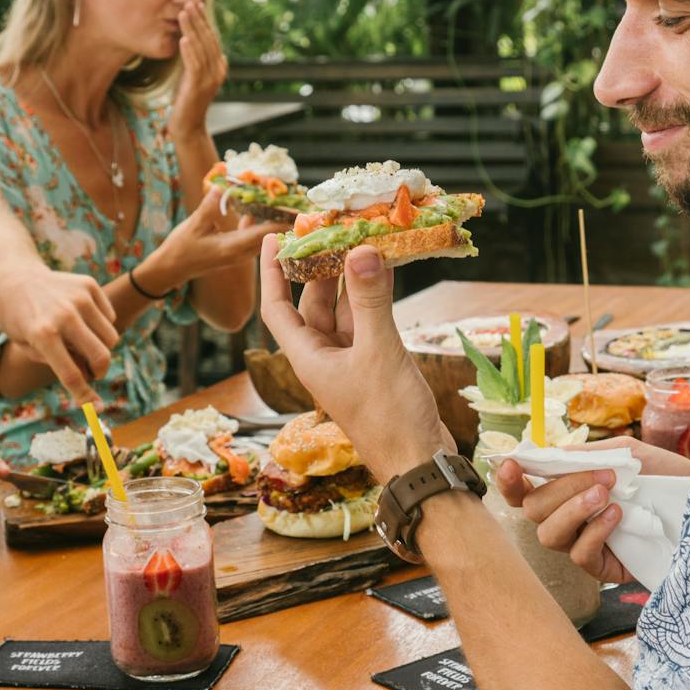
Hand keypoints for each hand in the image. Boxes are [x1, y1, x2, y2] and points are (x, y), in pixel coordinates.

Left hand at [0, 267, 119, 404]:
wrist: (14, 277)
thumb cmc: (19, 318)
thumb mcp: (28, 346)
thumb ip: (57, 364)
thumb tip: (88, 379)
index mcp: (43, 334)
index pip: (71, 374)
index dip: (85, 395)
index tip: (94, 407)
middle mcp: (64, 315)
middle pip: (101, 356)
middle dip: (100, 372)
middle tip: (94, 373)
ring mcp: (79, 297)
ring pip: (110, 337)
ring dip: (102, 348)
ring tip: (83, 344)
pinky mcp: (89, 285)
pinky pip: (109, 317)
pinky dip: (101, 326)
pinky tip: (82, 321)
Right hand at [140, 200, 286, 291]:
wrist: (171, 268)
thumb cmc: (180, 249)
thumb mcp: (194, 225)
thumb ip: (210, 207)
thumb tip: (224, 187)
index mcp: (234, 248)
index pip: (267, 233)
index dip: (285, 220)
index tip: (301, 208)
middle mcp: (242, 253)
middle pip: (271, 234)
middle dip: (285, 218)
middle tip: (300, 200)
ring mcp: (239, 252)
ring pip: (264, 234)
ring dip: (273, 218)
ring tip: (285, 202)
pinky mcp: (234, 249)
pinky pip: (253, 234)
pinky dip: (258, 221)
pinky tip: (257, 207)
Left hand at [169, 2, 226, 134]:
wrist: (188, 128)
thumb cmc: (187, 102)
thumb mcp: (194, 78)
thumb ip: (198, 63)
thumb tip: (200, 46)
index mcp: (218, 67)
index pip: (211, 39)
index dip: (204, 21)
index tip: (195, 4)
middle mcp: (218, 71)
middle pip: (208, 40)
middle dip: (198, 20)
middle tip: (189, 2)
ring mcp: (210, 80)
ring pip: (201, 49)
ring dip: (192, 30)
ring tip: (183, 13)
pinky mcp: (198, 88)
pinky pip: (194, 65)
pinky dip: (189, 51)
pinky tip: (183, 39)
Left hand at [258, 237, 448, 481]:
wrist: (419, 462)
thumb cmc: (389, 416)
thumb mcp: (379, 352)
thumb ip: (370, 301)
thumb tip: (361, 251)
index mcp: (308, 357)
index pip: (277, 309)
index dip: (270, 273)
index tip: (271, 238)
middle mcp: (324, 356)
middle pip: (313, 302)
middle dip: (321, 266)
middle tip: (331, 227)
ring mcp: (351, 360)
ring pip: (345, 309)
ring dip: (353, 278)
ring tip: (362, 238)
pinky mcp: (376, 363)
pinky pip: (369, 320)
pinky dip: (376, 296)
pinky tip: (387, 269)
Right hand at [495, 437, 689, 583]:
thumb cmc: (666, 477)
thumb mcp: (628, 454)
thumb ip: (587, 454)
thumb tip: (549, 453)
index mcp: (567, 490)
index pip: (522, 489)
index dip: (509, 479)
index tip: (512, 464)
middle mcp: (568, 519)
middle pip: (532, 510)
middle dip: (561, 489)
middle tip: (602, 477)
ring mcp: (583, 544)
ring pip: (549, 535)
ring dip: (573, 510)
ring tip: (606, 495)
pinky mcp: (603, 569)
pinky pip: (580, 554)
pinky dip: (595, 531)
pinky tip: (618, 516)